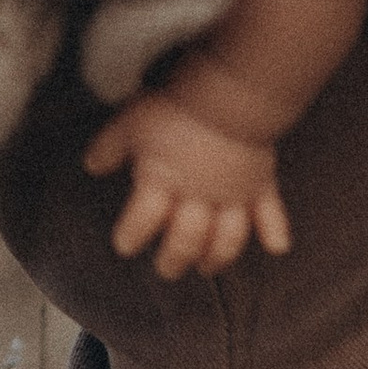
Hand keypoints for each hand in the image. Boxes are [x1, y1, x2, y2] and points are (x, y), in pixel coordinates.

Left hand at [85, 89, 294, 277]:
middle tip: (166, 270)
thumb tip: (91, 166)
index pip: (141, 222)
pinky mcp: (260, 186)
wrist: (229, 97)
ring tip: (207, 269)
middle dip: (174, 260)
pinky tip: (276, 248)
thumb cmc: (177, 108)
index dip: (130, 237)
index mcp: (162, 185)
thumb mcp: (131, 121)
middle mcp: (197, 200)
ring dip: (217, 258)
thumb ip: (110, 147)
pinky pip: (271, 215)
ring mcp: (233, 197)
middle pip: (185, 242)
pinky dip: (275, 232)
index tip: (124, 247)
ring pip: (226, 239)